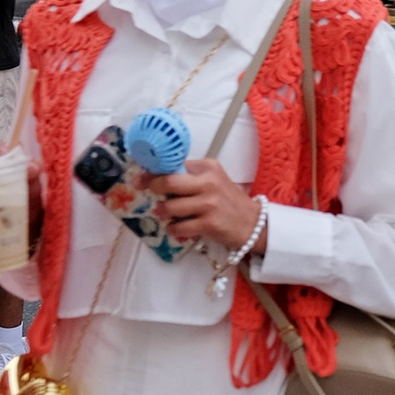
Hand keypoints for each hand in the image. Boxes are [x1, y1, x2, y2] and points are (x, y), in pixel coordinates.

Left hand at [150, 158, 264, 256]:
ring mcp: (209, 204)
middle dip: (154, 187)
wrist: (252, 223)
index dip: (155, 171)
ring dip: (163, 212)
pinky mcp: (208, 223)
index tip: (142, 178)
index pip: (176, 165)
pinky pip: (179, 227)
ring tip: (166, 214)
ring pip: (171, 207)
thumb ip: (192, 177)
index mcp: (209, 167)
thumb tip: (160, 178)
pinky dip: (173, 228)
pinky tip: (176, 228)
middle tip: (148, 192)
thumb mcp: (214, 180)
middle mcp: (209, 182)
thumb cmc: (228, 201)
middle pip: (169, 181)